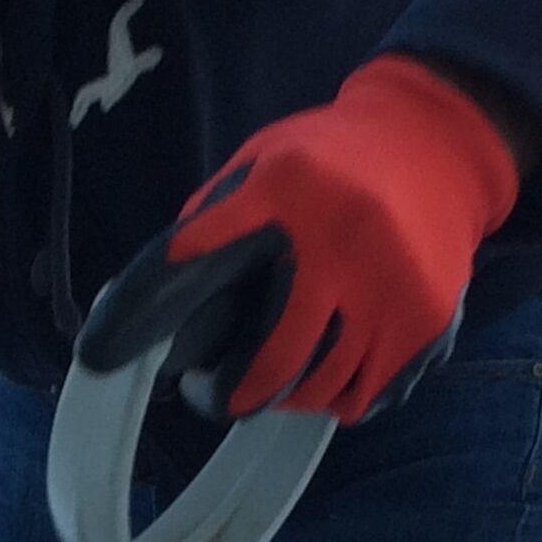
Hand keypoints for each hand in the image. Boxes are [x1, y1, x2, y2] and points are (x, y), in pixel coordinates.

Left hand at [164, 54, 519, 421]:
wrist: (438, 143)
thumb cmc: (329, 162)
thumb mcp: (262, 164)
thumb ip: (213, 223)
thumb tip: (141, 299)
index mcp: (285, 189)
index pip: (194, 263)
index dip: (140, 315)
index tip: (103, 354)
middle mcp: (342, 239)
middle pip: (268, 359)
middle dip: (224, 393)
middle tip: (208, 393)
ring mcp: (391, 286)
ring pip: (316, 388)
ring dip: (282, 396)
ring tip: (271, 378)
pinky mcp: (427, 321)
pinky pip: (363, 397)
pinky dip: (334, 397)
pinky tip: (325, 372)